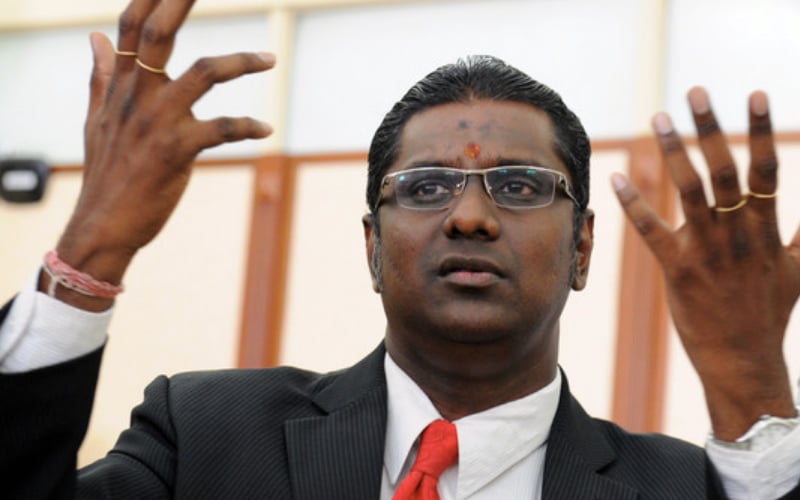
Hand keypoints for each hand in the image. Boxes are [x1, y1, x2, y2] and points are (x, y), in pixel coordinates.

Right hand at [45, 0, 274, 310]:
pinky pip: (221, 129)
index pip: (130, 27)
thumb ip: (102, 76)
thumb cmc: (107, 173)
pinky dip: (247, 127)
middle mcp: (137, 97)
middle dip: (180, 2)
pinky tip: (265, 130)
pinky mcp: (177, 151)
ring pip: (201, 74)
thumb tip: (95, 36)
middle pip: (158, 34)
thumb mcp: (97, 120)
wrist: (104, 225)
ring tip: (270, 59)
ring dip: (240, 61)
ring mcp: (157, 122)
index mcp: (121, 87)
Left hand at [612, 87, 799, 439]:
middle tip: (693, 91)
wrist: (743, 360)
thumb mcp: (799, 268)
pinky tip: (617, 179)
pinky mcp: (677, 271)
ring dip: (674, 153)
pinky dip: (634, 205)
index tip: (754, 94)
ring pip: (690, 192)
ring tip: (658, 118)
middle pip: (726, 170)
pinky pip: (652, 232)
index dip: (760, 131)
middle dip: (710, 128)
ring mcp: (707, 252)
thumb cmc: (768, 311)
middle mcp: (738, 235)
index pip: (766, 170)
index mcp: (766, 229)